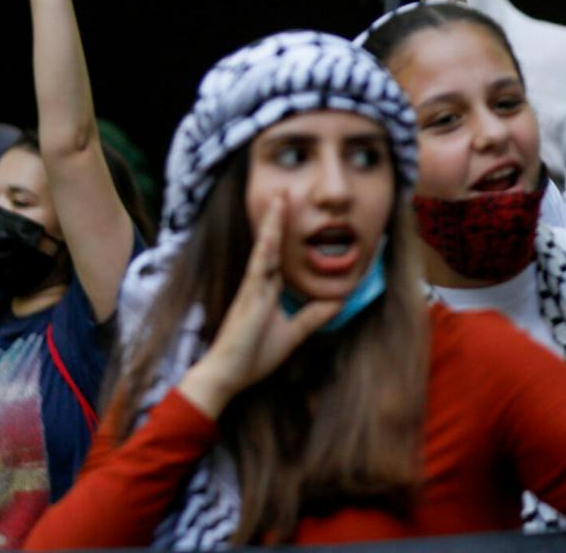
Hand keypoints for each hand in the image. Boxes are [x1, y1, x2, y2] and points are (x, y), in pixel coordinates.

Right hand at [179, 194, 338, 416]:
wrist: (227, 375)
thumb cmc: (253, 356)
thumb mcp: (293, 334)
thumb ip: (313, 317)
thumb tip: (338, 301)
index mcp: (267, 289)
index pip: (281, 255)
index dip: (289, 234)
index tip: (297, 211)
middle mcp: (259, 283)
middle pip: (272, 244)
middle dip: (279, 218)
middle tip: (286, 191)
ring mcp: (251, 287)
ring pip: (265, 248)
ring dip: (272, 222)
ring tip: (279, 197)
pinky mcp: (248, 296)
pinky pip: (258, 266)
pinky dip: (266, 246)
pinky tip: (272, 230)